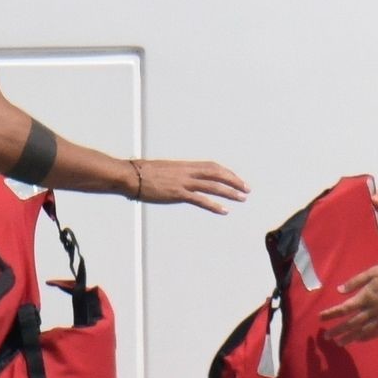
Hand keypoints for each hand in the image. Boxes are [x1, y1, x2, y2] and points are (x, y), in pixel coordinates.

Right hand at [133, 158, 248, 213]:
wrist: (130, 176)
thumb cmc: (141, 174)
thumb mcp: (162, 171)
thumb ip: (173, 175)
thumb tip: (176, 180)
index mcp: (184, 166)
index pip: (211, 166)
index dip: (226, 172)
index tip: (236, 178)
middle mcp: (186, 172)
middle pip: (217, 173)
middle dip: (234, 181)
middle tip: (246, 189)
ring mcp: (183, 183)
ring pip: (213, 185)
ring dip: (230, 192)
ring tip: (242, 199)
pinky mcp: (177, 194)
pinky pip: (200, 199)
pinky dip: (214, 205)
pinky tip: (224, 210)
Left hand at [319, 255, 377, 343]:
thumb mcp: (372, 271)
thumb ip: (355, 282)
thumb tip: (339, 291)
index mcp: (366, 296)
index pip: (345, 308)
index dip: (332, 314)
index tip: (321, 318)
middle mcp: (373, 309)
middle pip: (352, 323)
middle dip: (338, 330)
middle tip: (327, 337)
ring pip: (363, 331)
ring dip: (350, 338)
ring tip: (340, 343)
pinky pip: (377, 332)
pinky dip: (366, 338)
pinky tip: (359, 340)